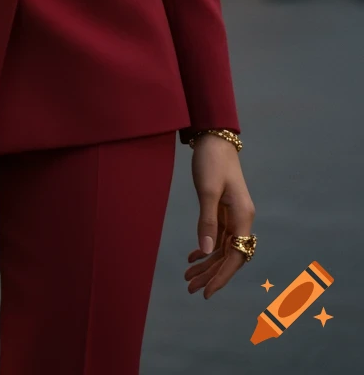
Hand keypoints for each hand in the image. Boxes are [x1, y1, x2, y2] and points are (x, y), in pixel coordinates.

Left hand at [185, 135, 254, 298]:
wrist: (214, 138)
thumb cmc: (212, 161)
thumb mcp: (207, 191)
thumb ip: (207, 222)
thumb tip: (207, 252)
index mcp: (243, 216)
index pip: (236, 256)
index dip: (222, 276)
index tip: (207, 292)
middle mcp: (242, 219)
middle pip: (230, 256)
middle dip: (212, 274)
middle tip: (191, 289)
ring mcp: (234, 215)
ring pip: (223, 248)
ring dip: (207, 264)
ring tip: (187, 278)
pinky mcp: (224, 210)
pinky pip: (218, 237)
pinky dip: (206, 249)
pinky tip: (193, 258)